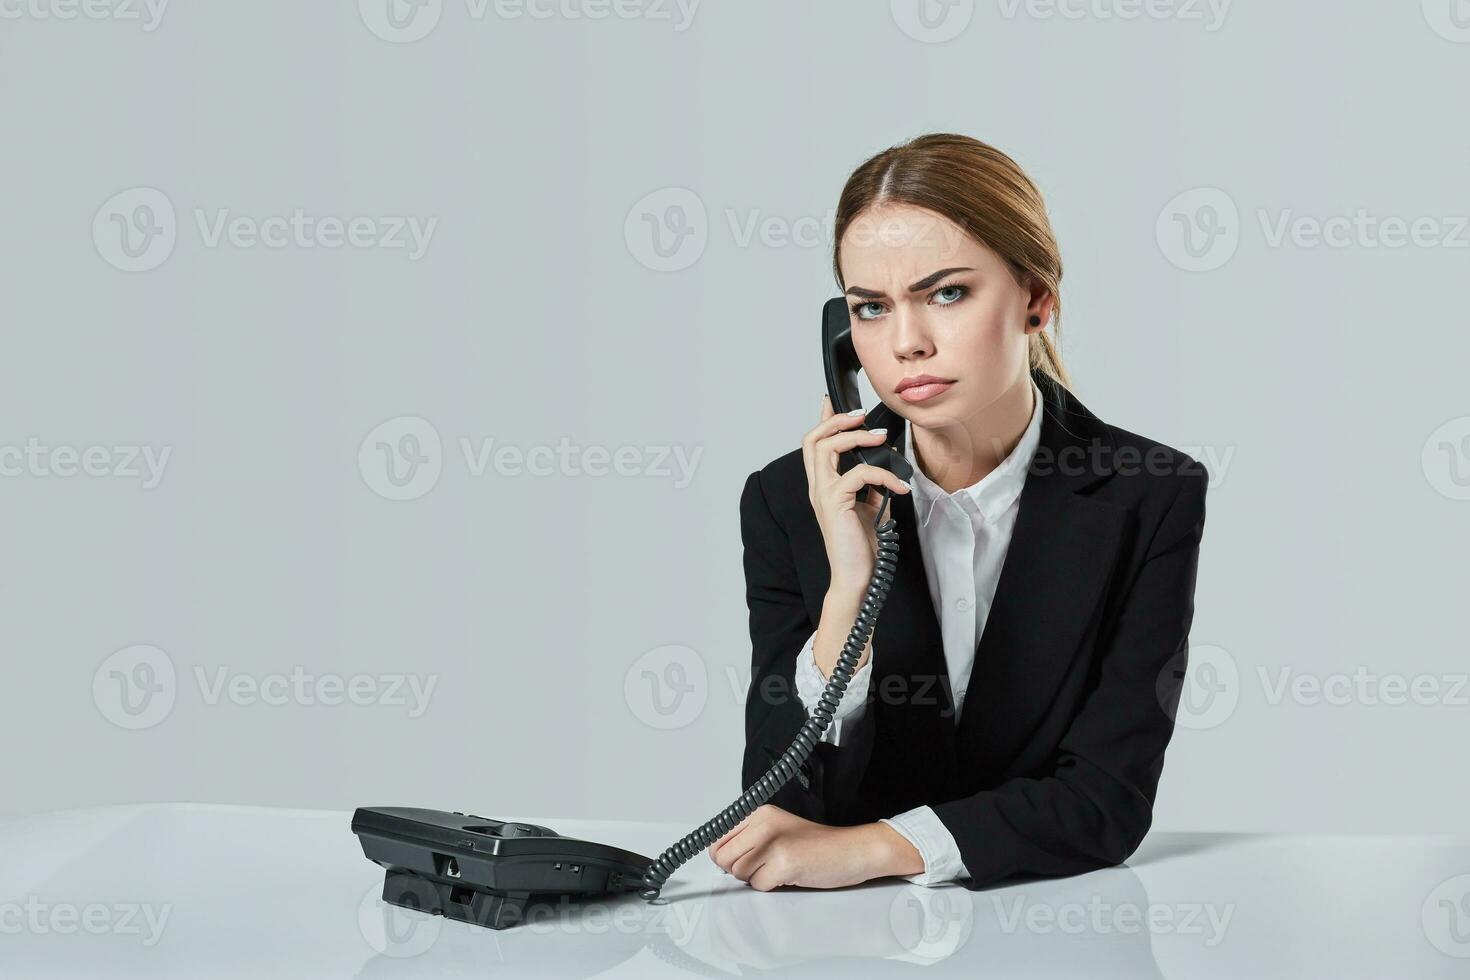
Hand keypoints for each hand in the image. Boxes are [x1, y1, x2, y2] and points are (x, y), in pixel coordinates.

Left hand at [706, 804, 923, 890]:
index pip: (718, 837)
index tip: (733, 861)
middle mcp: (764, 824)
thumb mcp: (778, 830)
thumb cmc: (817, 845)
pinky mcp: (784, 864)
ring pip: (739, 873)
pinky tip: (789, 875)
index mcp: (760, 813)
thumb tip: (719, 857)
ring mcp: (773, 843)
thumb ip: (749, 838)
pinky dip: (771, 887)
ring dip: (756, 878)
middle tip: (761, 868)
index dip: (723, 855)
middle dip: (738, 870)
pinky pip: (758, 886)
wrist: (851, 850)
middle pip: (723, 858)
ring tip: (779, 868)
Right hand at [803, 395, 911, 598]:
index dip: (823, 420)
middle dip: (836, 420)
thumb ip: (873, 487)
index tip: (831, 401)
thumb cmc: (861, 547)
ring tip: (880, 439)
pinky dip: (883, 475)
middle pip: (812, 439)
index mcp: (824, 486)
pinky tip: (900, 486)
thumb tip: (886, 468)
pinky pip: (858, 474)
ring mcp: (823, 495)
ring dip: (856, 438)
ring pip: (826, 448)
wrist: (857, 576)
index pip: (815, 445)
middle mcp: (818, 487)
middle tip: (860, 415)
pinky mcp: (835, 503)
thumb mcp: (871, 508)